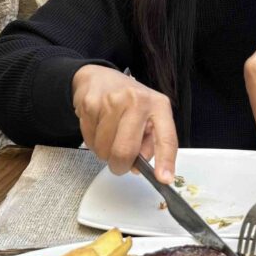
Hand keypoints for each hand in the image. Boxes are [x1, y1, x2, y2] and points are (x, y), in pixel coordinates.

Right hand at [71, 66, 177, 182]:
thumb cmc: (127, 100)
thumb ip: (149, 142)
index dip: (165, 161)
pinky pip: (89, 141)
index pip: (166, 137)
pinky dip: (93, 142)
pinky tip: (98, 128)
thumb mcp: (148, 116)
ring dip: (105, 153)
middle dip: (120, 166)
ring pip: (104, 150)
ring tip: (109, 137)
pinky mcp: (90, 104)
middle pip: (125, 151)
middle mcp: (137, 100)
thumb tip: (138, 166)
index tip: (163, 178)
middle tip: (119, 164)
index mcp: (158, 105)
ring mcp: (112, 101)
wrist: (98, 77)